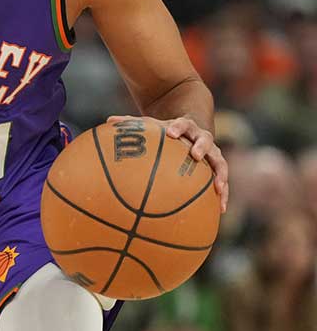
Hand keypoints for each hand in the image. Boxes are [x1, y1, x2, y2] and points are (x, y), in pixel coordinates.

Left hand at [107, 115, 227, 211]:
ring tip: (218, 188)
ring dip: (221, 175)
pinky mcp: (217, 168)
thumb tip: (109, 120)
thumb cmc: (168, 130)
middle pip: (206, 140)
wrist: (193, 129)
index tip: (170, 132)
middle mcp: (203, 138)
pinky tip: (220, 209)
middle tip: (196, 155)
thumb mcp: (153, 124)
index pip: (183, 124)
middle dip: (201, 147)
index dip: (177, 127)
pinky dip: (223, 194)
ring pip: (220, 163)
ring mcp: (213, 154)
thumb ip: (133, 123)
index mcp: (186, 127)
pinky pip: (222, 181)